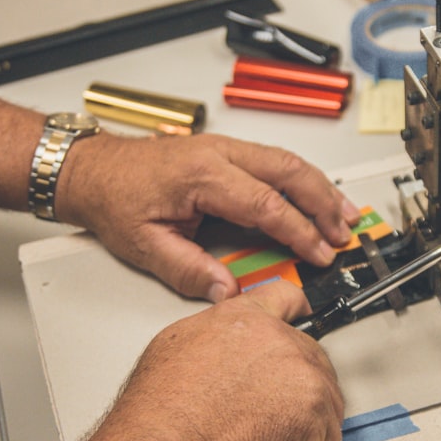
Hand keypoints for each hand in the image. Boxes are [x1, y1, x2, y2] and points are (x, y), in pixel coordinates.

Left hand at [55, 132, 360, 301]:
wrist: (94, 169)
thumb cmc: (116, 199)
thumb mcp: (145, 244)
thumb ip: (189, 270)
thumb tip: (229, 292)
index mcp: (202, 175)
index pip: (266, 204)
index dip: (299, 231)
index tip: (320, 253)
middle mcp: (219, 154)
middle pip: (289, 172)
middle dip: (323, 203)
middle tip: (344, 233)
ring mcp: (226, 148)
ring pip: (288, 161)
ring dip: (321, 188)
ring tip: (346, 214)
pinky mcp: (227, 151)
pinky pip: (276, 161)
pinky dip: (303, 180)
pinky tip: (317, 196)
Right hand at [124, 280, 344, 440]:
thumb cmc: (161, 418)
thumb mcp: (173, 352)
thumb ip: (213, 343)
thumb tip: (222, 356)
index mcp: (240, 320)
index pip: (283, 298)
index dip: (298, 315)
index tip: (306, 322)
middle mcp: (276, 337)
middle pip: (312, 361)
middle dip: (298, 396)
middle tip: (265, 424)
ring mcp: (302, 371)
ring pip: (323, 406)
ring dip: (298, 434)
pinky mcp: (316, 409)